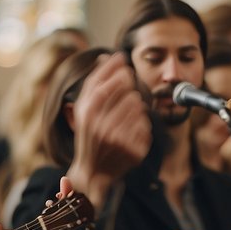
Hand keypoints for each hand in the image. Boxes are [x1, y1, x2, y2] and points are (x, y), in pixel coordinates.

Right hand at [67, 53, 150, 209]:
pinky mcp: (133, 150)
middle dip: (126, 85)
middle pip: (124, 91)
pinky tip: (130, 130)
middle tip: (125, 86)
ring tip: (124, 114)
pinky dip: (140, 123)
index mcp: (86, 115)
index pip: (103, 83)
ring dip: (135, 105)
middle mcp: (100, 126)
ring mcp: (118, 139)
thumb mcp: (84, 111)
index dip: (113, 67)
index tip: (122, 56)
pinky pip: (145, 124)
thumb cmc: (89, 136)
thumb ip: (94, 85)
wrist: (93, 173)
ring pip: (138, 105)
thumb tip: (105, 57)